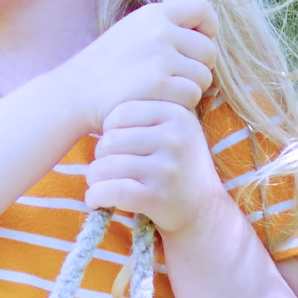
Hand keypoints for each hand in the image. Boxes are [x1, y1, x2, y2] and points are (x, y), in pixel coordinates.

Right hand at [65, 0, 221, 113]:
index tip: (198, 43)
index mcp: (152, 14)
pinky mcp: (159, 85)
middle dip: (198, 68)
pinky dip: (179, 105)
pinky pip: (192, 96)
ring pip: (203, 76)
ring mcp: (161, 58)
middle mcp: (159, 31)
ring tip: (162, 92)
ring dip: (189, 89)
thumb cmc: (104, 68)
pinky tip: (157, 103)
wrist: (73, 94)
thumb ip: (163, 28)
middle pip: (208, 50)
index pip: (201, 8)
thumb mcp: (129, 33)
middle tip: (175, 79)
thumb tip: (203, 32)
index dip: (207, 27)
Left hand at [78, 100, 230, 239]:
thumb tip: (98, 89)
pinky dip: (96, 196)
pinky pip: (111, 191)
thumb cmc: (175, 163)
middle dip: (101, 156)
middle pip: (109, 140)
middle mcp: (175, 138)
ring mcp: (168, 168)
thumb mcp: (172, 128)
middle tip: (110, 168)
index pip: (120, 113)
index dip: (109, 130)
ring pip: (105, 166)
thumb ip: (146, 109)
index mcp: (177, 114)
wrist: (202, 208)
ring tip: (103, 182)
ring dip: (95, 178)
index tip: (118, 145)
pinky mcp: (158, 196)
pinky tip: (97, 198)